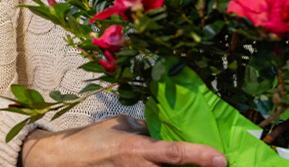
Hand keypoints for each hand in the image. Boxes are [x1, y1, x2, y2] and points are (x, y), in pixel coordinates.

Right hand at [21, 114, 227, 166]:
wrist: (66, 160)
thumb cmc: (93, 138)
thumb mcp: (122, 125)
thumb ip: (144, 128)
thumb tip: (162, 128)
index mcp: (138, 149)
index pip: (174, 153)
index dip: (200, 156)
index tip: (221, 159)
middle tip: (216, 163)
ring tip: (202, 164)